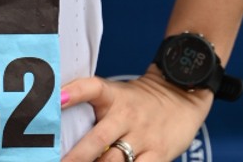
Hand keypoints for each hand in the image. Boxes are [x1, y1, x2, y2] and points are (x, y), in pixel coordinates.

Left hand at [60, 69, 212, 161]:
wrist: (183, 96)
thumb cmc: (141, 103)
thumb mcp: (119, 97)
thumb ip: (94, 110)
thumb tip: (59, 127)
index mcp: (115, 98)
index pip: (93, 88)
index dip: (74, 92)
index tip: (59, 99)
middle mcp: (128, 116)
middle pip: (98, 138)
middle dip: (76, 157)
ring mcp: (144, 136)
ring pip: (114, 161)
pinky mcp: (159, 154)